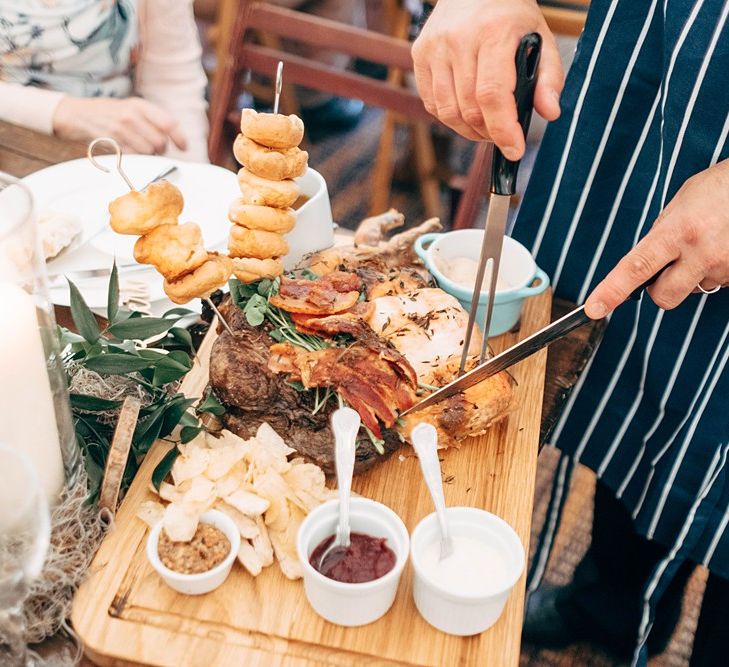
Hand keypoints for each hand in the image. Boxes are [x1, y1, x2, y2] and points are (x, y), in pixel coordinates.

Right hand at [52, 96, 186, 154]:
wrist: (74, 114)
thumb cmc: (106, 113)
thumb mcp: (128, 107)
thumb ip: (149, 118)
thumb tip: (172, 135)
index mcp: (139, 105)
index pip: (168, 123)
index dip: (179, 137)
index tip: (184, 147)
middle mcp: (131, 115)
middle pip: (160, 141)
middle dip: (161, 149)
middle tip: (154, 148)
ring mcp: (121, 129)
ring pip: (148, 150)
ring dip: (149, 155)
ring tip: (140, 149)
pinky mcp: (112, 142)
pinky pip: (134, 156)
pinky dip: (137, 158)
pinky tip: (130, 152)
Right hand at [411, 0, 563, 158]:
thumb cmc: (509, 14)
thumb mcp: (540, 36)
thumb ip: (549, 77)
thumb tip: (550, 113)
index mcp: (493, 31)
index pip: (492, 95)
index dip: (503, 129)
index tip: (515, 150)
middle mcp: (458, 39)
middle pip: (469, 108)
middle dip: (489, 132)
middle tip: (504, 136)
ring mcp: (434, 47)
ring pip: (448, 111)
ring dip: (469, 130)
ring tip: (486, 127)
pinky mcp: (419, 54)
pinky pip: (432, 102)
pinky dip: (450, 117)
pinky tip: (467, 111)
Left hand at [585, 160, 728, 318]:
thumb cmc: (719, 189)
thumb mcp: (680, 205)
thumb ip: (659, 235)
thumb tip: (643, 264)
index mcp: (678, 231)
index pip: (636, 267)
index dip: (612, 290)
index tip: (594, 308)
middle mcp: (702, 252)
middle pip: (664, 297)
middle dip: (659, 288)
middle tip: (668, 265)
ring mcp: (725, 267)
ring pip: (693, 289)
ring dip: (692, 274)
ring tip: (707, 242)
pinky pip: (717, 283)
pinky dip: (713, 270)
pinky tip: (721, 246)